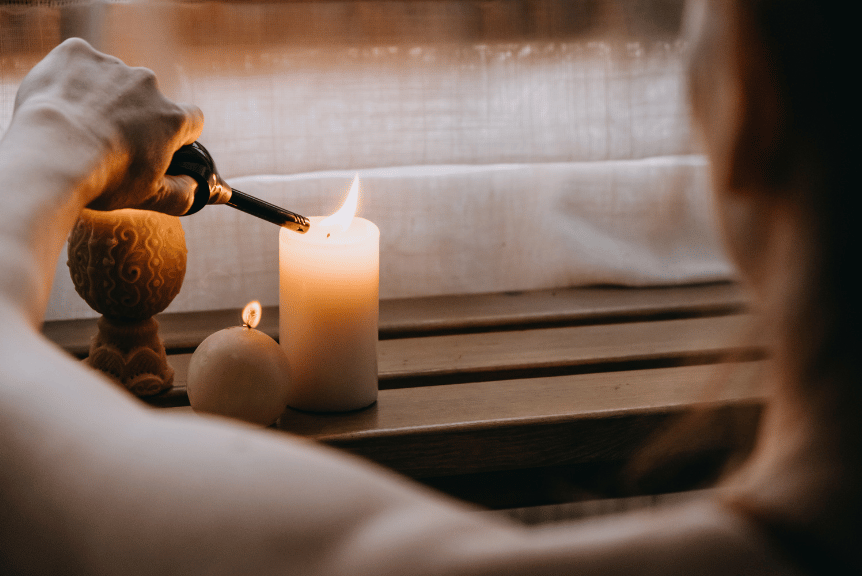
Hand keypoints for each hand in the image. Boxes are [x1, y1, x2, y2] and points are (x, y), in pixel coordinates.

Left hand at [12, 38, 203, 214]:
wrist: (50, 156)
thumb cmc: (103, 180)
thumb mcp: (150, 196)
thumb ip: (184, 193)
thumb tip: (199, 189)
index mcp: (171, 119)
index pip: (192, 119)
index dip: (176, 133)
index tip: (158, 144)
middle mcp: (148, 85)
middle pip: (147, 98)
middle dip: (132, 115)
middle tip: (107, 141)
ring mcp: (112, 66)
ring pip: (111, 80)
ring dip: (101, 96)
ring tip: (76, 125)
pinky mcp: (77, 53)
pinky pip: (78, 62)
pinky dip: (71, 78)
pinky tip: (60, 102)